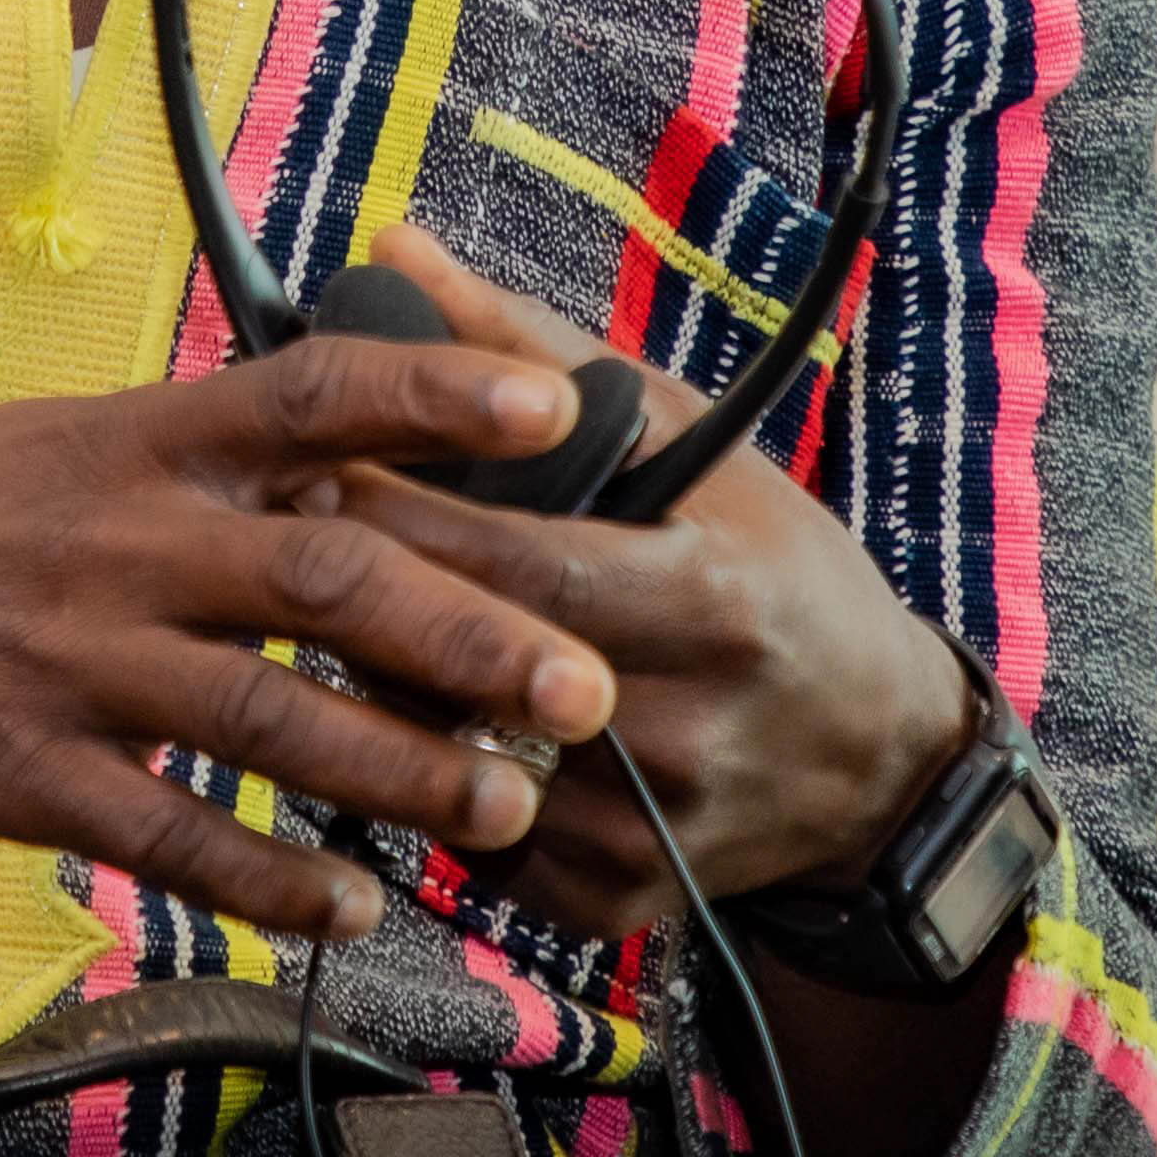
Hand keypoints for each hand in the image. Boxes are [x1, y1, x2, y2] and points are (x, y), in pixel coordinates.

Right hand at [0, 322, 625, 949]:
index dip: (437, 391)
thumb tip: (372, 453)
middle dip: (470, 635)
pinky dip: (269, 878)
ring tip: (507, 813)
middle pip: (324, 577)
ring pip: (266, 722)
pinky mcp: (16, 774)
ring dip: (399, 773)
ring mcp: (68, 662)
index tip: (556, 406)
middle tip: (586, 688)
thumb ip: (210, 455)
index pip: (310, 391)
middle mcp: (117, 540)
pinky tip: (354, 908)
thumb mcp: (67, 438)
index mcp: (137, 439)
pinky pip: (167, 836)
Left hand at [292, 229, 981, 950]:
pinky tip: (409, 729)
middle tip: (280, 546)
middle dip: (363, 601)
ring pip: (452, 765)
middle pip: (472, 668)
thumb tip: (390, 250)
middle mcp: (681, 726)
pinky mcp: (618, 906)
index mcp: (710, 599)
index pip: (519, 560)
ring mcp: (647, 831)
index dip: (403, 517)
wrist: (876, 753)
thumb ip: (529, 348)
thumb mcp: (689, 441)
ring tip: (332, 630)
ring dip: (379, 697)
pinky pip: (476, 847)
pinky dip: (431, 786)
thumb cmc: (771, 568)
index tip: (310, 468)